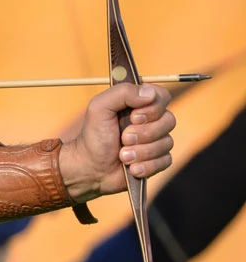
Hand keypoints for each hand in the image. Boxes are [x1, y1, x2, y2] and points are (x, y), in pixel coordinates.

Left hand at [59, 84, 175, 201]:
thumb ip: (122, 93)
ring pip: (167, 142)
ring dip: (141, 151)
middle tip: (123, 139)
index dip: (152, 108)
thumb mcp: (99, 108)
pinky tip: (131, 168)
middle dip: (144, 133)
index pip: (161, 96)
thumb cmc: (94, 135)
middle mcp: (151, 119)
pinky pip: (165, 160)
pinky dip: (146, 165)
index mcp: (138, 103)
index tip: (133, 117)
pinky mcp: (158, 159)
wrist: (91, 167)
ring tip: (122, 156)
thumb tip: (151, 94)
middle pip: (169, 120)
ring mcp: (156, 139)